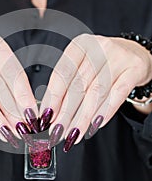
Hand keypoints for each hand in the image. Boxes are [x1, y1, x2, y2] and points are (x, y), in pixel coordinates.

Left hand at [40, 34, 151, 151]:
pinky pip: (117, 95)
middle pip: (78, 85)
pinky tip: (94, 125)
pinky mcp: (134, 69)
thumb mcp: (82, 65)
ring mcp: (118, 57)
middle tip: (57, 132)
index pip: (62, 73)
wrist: (134, 54)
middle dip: (65, 113)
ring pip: (96, 93)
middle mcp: (98, 48)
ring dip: (82, 118)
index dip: (53, 97)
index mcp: (80, 45)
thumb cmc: (102, 63)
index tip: (46, 116)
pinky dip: (104, 112)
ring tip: (73, 134)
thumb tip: (50, 113)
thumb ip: (67, 85)